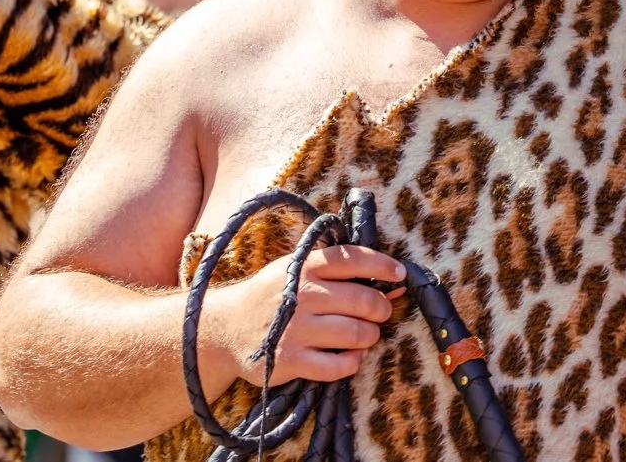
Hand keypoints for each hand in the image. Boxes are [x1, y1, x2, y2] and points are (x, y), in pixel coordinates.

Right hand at [207, 245, 404, 386]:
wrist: (225, 329)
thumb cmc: (270, 296)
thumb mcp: (293, 270)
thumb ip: (335, 271)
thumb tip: (392, 281)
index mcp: (305, 267)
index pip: (353, 259)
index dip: (383, 266)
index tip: (400, 274)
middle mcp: (302, 296)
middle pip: (364, 300)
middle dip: (381, 309)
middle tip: (379, 313)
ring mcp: (296, 330)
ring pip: (356, 334)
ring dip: (370, 336)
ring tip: (364, 335)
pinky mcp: (291, 361)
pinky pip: (338, 366)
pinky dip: (352, 363)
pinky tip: (350, 357)